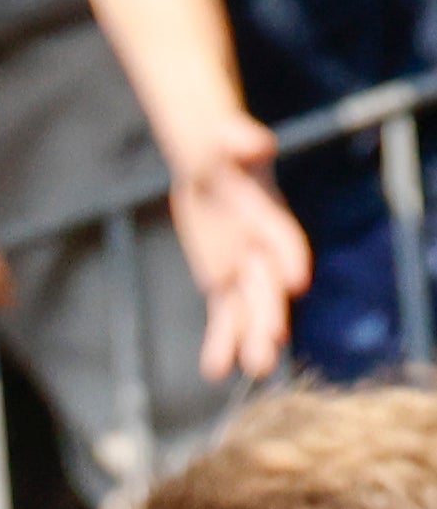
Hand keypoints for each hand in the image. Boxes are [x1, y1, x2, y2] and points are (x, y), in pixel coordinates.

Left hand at [164, 116, 309, 380]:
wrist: (211, 161)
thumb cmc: (221, 145)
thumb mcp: (224, 139)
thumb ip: (241, 141)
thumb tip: (257, 142)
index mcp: (266, 213)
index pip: (282, 237)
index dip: (289, 256)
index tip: (297, 281)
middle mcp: (260, 245)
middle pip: (267, 282)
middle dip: (269, 310)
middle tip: (272, 342)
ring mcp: (243, 265)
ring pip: (248, 307)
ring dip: (250, 338)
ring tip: (255, 369)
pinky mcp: (223, 278)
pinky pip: (224, 313)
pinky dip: (220, 340)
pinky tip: (214, 370)